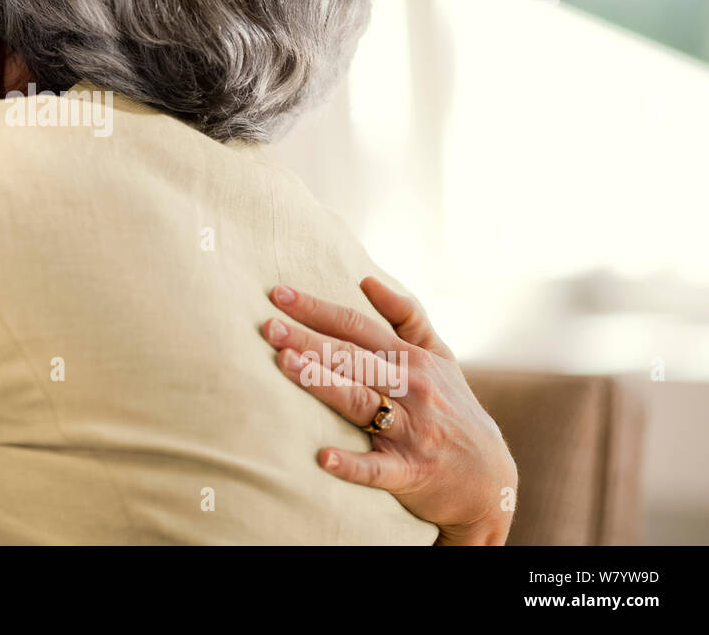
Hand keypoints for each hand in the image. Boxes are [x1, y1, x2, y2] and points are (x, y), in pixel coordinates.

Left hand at [262, 277, 516, 544]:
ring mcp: (411, 431)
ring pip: (360, 402)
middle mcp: (411, 389)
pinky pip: (377, 468)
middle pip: (351, 358)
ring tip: (286, 364)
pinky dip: (351, 465)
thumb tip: (367, 279)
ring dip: (322, 382)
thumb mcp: (440, 357)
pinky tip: (323, 457)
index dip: (317, 309)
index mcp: (412, 359)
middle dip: (308, 339)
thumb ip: (406, 316)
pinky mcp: (410, 473)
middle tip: (268, 326)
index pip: (356, 326)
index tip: (278, 294)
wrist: (490, 480)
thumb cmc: (453, 408)